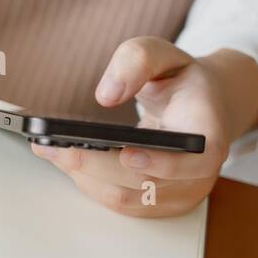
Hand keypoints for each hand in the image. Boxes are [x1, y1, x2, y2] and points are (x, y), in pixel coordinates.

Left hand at [32, 37, 257, 217]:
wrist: (201, 106)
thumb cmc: (181, 81)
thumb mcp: (163, 54)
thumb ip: (136, 60)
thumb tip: (106, 95)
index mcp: (208, 133)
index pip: (197, 160)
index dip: (164, 163)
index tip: (127, 154)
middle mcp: (198, 172)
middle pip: (145, 183)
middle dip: (94, 164)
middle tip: (53, 146)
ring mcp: (179, 193)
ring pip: (126, 196)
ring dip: (83, 176)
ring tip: (48, 150)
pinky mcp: (158, 203)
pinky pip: (119, 202)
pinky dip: (89, 183)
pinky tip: (65, 161)